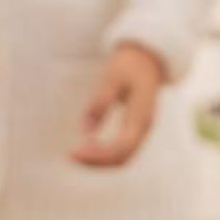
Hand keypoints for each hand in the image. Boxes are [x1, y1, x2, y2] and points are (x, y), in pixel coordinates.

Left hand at [72, 42, 166, 167]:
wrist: (149, 57)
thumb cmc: (129, 65)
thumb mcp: (112, 78)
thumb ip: (100, 102)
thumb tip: (85, 131)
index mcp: (141, 116)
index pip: (121, 147)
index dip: (98, 155)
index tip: (74, 152)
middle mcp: (144, 127)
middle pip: (122, 158)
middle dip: (96, 162)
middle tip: (70, 156)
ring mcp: (142, 129)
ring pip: (123, 157)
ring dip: (100, 161)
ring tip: (76, 154)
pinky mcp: (136, 128)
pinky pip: (122, 150)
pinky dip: (105, 154)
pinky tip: (88, 146)